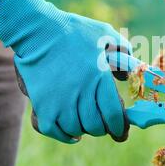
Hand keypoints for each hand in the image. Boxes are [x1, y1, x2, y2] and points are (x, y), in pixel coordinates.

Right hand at [0, 0, 131, 142]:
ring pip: (75, 129)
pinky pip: (53, 130)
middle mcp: (81, 92)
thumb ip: (123, 53)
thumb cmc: (74, 31)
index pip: (113, 115)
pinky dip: (63, 135)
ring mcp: (59, 100)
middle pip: (95, 126)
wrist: (37, 30)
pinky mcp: (42, 104)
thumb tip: (126, 76)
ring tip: (85, 123)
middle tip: (101, 123)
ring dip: (83, 129)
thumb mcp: (105, 34)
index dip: (119, 127)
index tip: (121, 130)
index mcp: (99, 77)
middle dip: (102, 128)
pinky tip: (71, 132)